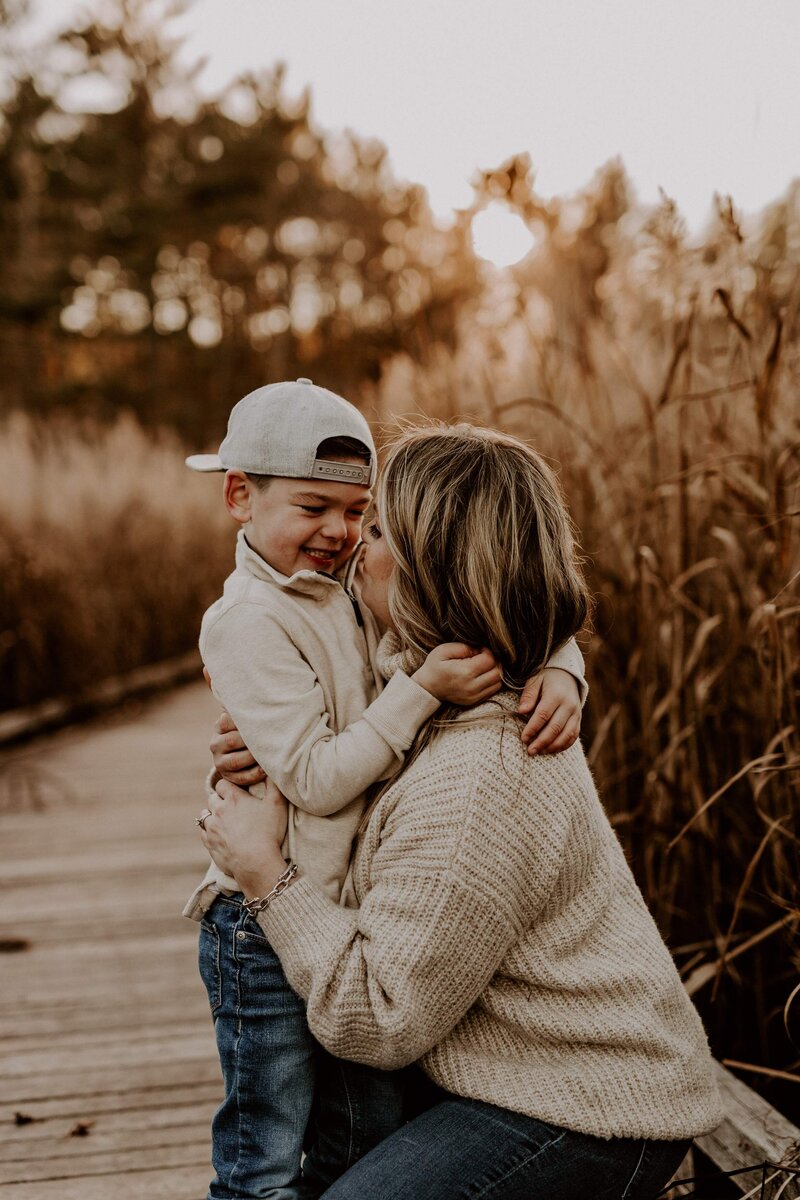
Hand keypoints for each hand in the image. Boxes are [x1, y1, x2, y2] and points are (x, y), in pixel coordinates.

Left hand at [200, 777, 288, 896]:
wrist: (256, 863)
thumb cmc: (268, 832)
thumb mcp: (277, 804)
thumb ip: (273, 784)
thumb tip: (268, 769)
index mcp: (234, 798)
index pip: (222, 783)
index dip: (229, 786)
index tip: (237, 792)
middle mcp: (218, 810)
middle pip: (212, 798)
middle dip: (220, 800)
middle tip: (233, 807)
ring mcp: (211, 828)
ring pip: (204, 816)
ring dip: (212, 816)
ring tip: (225, 822)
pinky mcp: (209, 844)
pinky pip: (204, 833)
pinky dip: (210, 832)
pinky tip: (220, 836)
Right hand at [211, 711, 266, 785]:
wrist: (245, 752)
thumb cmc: (251, 729)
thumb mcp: (246, 717)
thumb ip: (244, 705)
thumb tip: (229, 679)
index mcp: (220, 726)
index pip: (226, 721)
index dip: (243, 722)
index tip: (261, 721)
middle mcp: (216, 744)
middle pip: (232, 741)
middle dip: (252, 741)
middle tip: (271, 738)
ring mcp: (220, 762)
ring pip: (235, 761)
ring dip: (253, 758)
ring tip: (270, 754)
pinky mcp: (228, 777)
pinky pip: (241, 778)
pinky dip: (254, 775)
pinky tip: (266, 770)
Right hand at [413, 643, 501, 704]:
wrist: (426, 688)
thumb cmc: (434, 667)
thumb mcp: (444, 650)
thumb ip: (464, 647)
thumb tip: (479, 650)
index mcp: (465, 672)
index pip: (489, 660)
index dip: (487, 651)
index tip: (478, 650)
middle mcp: (472, 686)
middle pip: (497, 672)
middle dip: (493, 662)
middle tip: (482, 657)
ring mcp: (473, 696)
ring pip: (497, 682)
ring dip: (493, 672)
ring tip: (482, 667)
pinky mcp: (474, 701)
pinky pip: (492, 691)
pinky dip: (490, 682)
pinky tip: (480, 676)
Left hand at [518, 667, 580, 754]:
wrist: (567, 675)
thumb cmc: (546, 679)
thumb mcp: (535, 681)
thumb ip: (529, 695)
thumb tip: (522, 711)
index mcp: (556, 694)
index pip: (543, 715)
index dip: (533, 728)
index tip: (524, 738)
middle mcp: (568, 705)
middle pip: (555, 727)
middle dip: (542, 741)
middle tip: (530, 751)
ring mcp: (576, 713)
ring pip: (567, 734)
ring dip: (553, 746)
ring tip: (540, 752)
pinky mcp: (578, 719)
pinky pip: (573, 736)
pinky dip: (563, 745)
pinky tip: (551, 750)